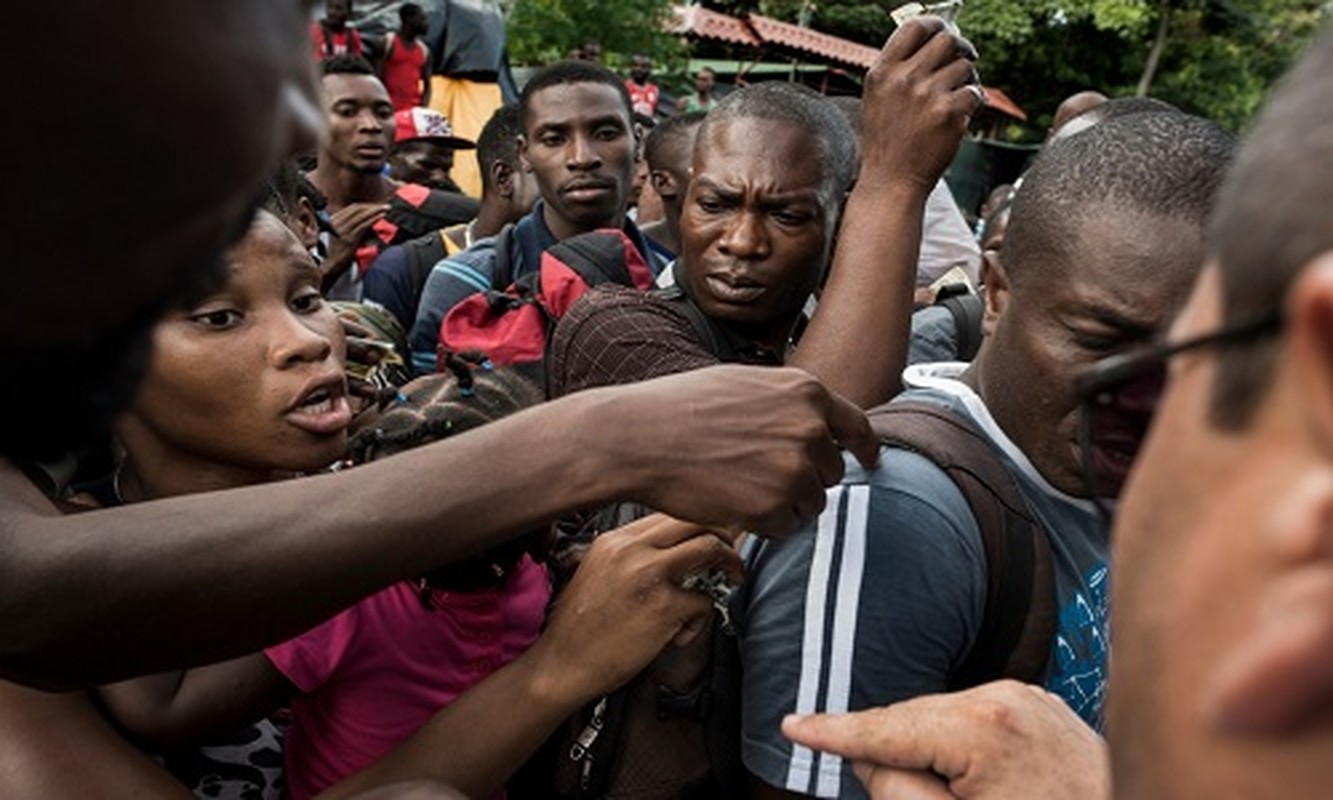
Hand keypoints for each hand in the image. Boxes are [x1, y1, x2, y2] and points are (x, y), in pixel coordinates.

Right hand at [324, 202, 388, 286]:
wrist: (331, 265)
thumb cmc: (338, 251)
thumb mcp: (341, 234)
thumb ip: (350, 225)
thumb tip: (368, 218)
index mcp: (333, 220)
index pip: (352, 208)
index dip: (366, 206)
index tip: (377, 206)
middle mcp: (336, 222)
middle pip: (357, 209)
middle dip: (373, 207)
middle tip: (385, 206)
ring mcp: (342, 230)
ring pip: (361, 215)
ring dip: (376, 210)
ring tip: (386, 209)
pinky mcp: (349, 238)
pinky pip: (363, 224)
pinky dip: (374, 218)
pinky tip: (382, 216)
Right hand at [534, 514, 740, 699]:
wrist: (562, 665)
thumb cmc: (579, 628)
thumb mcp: (597, 573)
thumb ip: (631, 556)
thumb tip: (674, 551)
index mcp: (614, 540)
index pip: (669, 514)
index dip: (699, 522)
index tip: (713, 534)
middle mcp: (632, 550)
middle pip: (694, 520)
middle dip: (723, 533)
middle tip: (731, 552)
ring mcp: (650, 575)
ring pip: (710, 548)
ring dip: (730, 562)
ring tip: (733, 577)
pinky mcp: (664, 607)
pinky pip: (704, 601)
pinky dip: (700, 620)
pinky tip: (680, 636)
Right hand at [602, 365, 878, 539]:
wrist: (640, 437)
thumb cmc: (682, 407)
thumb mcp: (747, 383)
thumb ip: (789, 402)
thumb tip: (814, 424)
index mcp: (806, 392)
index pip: (857, 426)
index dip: (866, 447)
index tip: (870, 460)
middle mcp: (809, 430)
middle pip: (831, 471)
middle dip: (805, 477)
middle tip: (759, 472)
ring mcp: (793, 471)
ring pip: (811, 503)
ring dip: (785, 503)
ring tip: (739, 485)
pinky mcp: (773, 508)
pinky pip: (786, 528)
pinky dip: (764, 524)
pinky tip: (732, 502)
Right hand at [781, 680, 1108, 799]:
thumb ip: (897, 791)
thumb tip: (868, 757)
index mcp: (982, 725)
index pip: (884, 726)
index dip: (833, 731)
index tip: (792, 725)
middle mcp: (1006, 696)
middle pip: (913, 720)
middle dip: (890, 749)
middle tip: (881, 783)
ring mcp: (1031, 699)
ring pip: (945, 719)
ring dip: (928, 750)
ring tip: (948, 798)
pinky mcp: (1046, 710)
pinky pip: (980, 720)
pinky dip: (960, 745)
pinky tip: (973, 784)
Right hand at [861, 15, 980, 189]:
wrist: (891, 182)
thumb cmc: (887, 143)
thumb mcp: (878, 99)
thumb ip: (899, 69)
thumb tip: (934, 41)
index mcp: (882, 72)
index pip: (915, 26)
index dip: (936, 25)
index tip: (945, 32)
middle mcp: (904, 79)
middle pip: (947, 39)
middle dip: (961, 48)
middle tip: (964, 60)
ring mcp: (927, 95)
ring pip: (965, 66)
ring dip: (967, 79)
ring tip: (957, 98)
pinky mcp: (949, 113)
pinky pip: (975, 93)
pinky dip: (973, 103)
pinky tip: (961, 116)